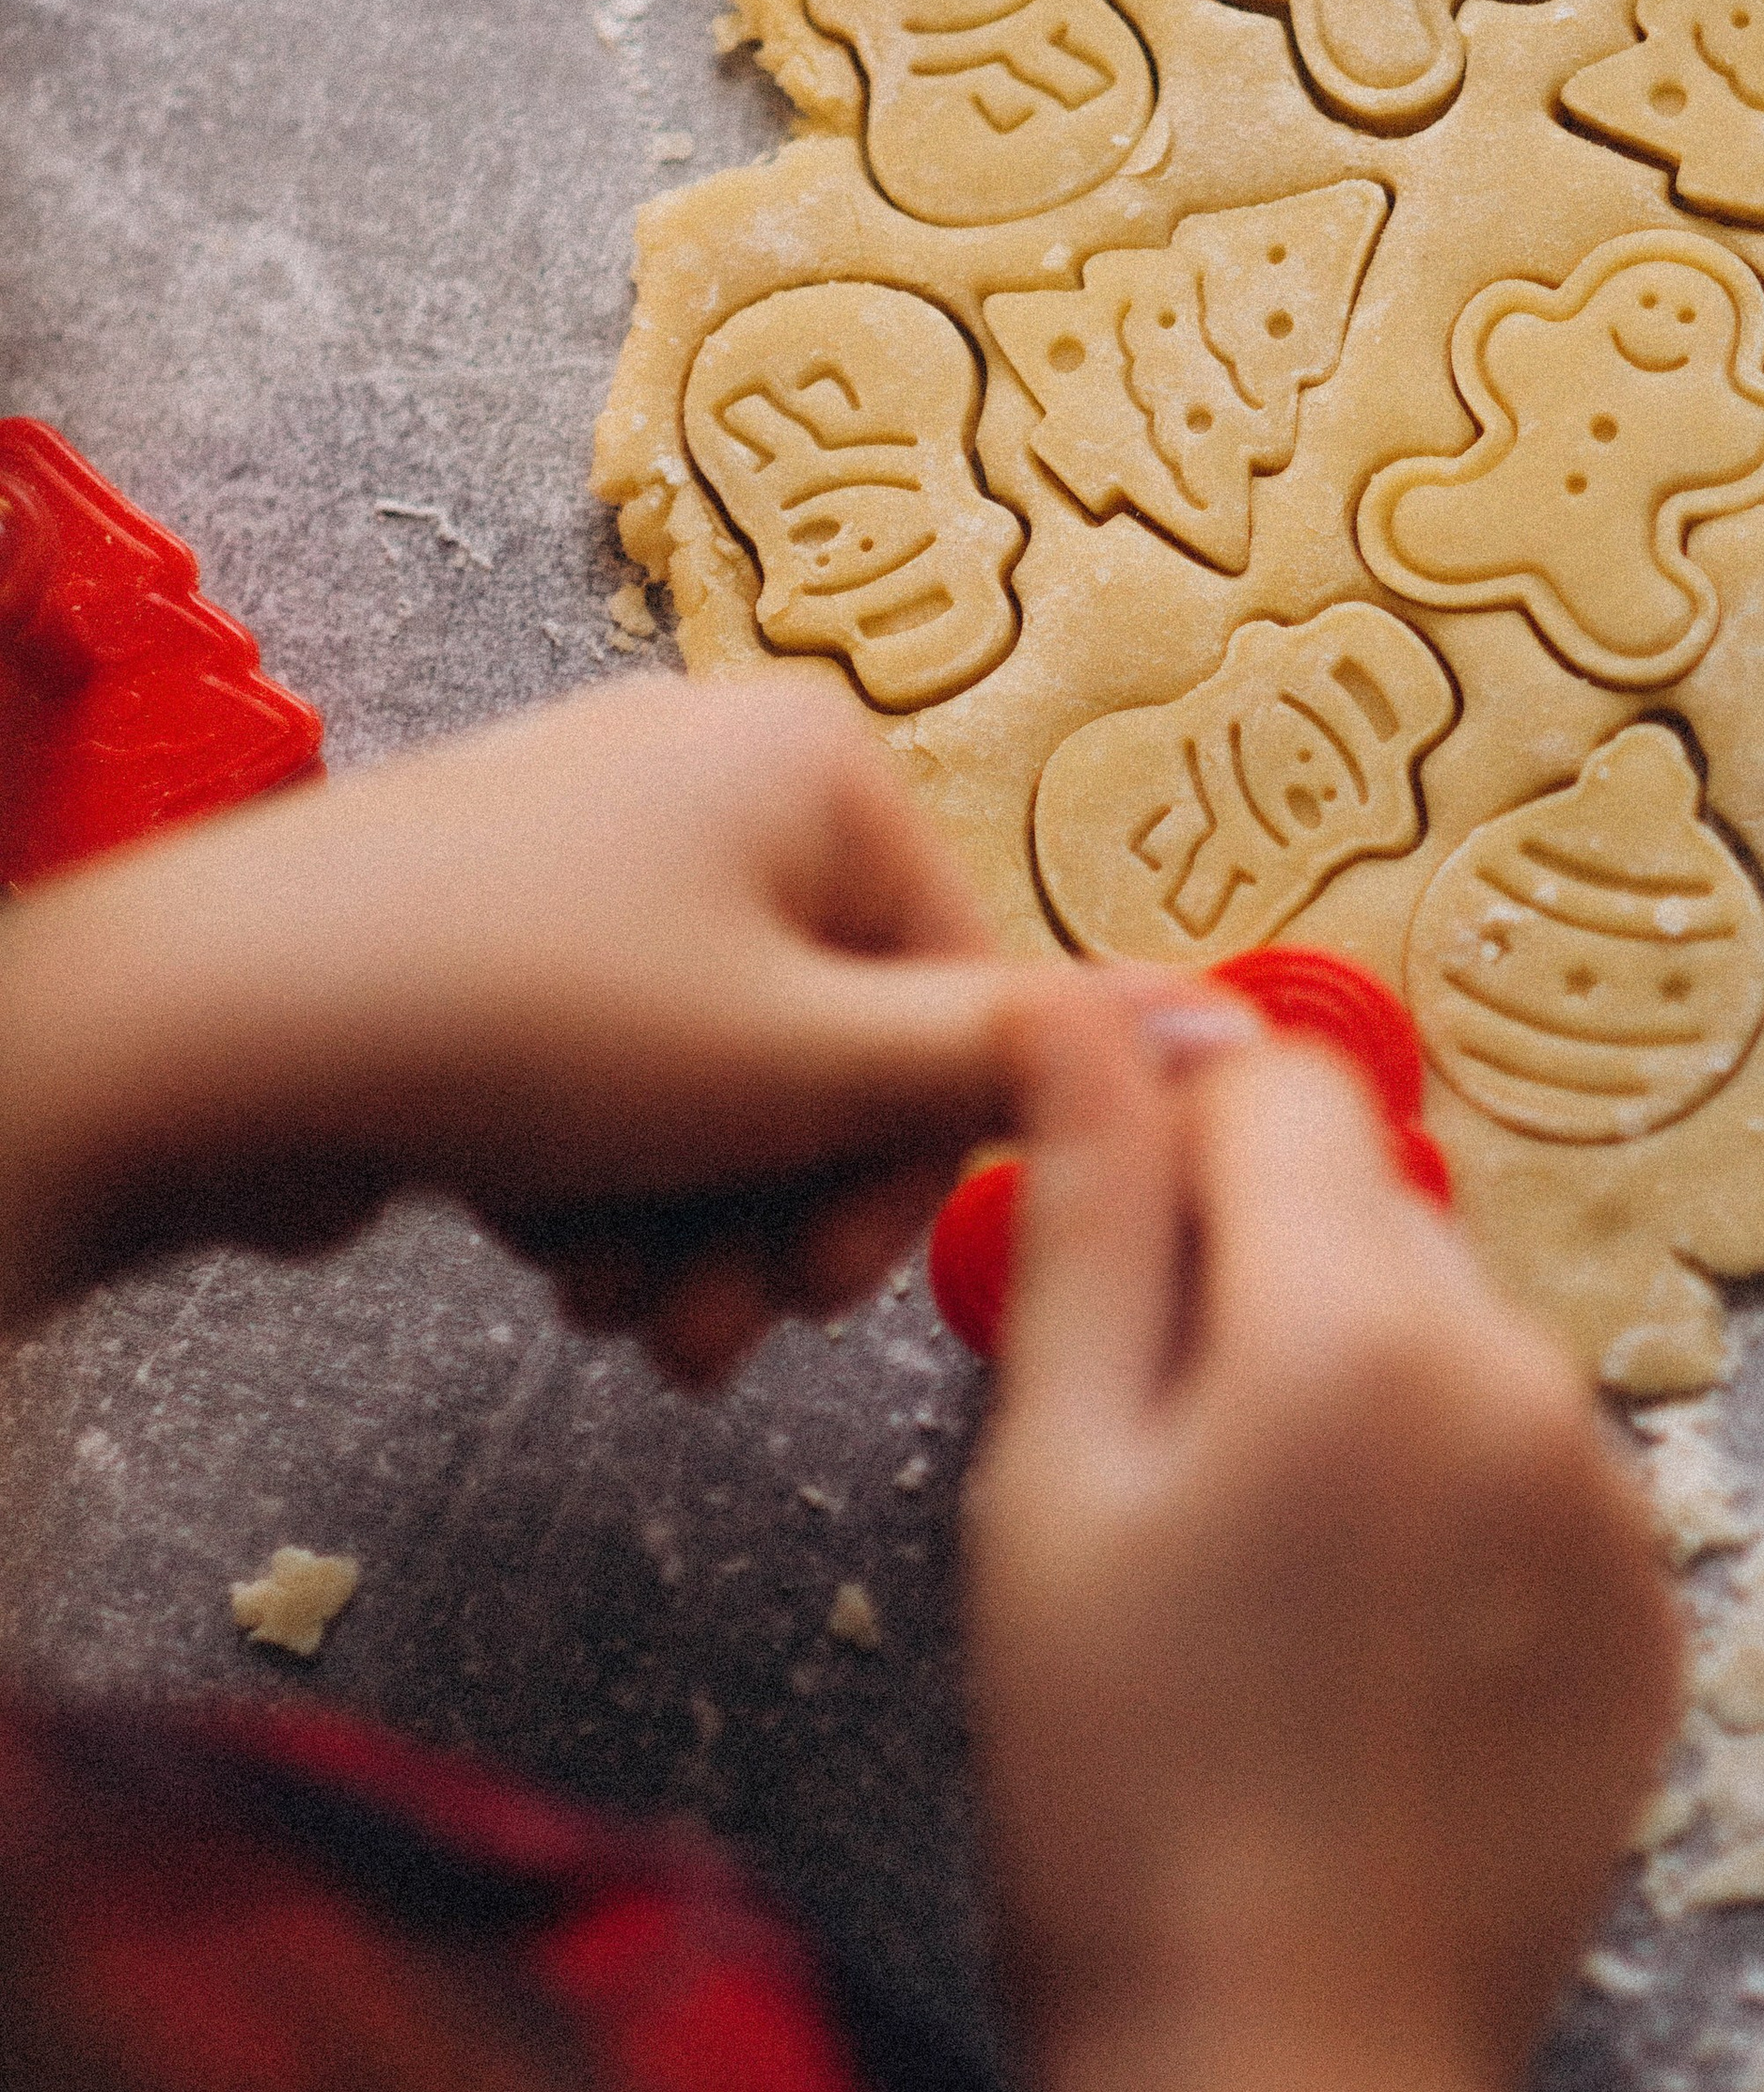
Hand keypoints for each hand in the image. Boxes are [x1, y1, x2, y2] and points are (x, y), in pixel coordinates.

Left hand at [0, 671, 1099, 1383]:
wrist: (199, 1038)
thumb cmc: (514, 1021)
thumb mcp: (805, 1063)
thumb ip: (1017, 1063)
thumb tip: (1237, 1025)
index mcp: (818, 763)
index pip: (970, 993)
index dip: (914, 1169)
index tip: (839, 1285)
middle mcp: (719, 782)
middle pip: (846, 1055)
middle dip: (786, 1217)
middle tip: (717, 1328)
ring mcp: (604, 860)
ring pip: (734, 1097)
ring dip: (697, 1230)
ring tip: (617, 1299)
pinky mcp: (513, 942)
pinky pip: (631, 1088)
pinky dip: (608, 1189)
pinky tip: (543, 1247)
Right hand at [966, 992, 1684, 2091]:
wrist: (1292, 2085)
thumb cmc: (1116, 1789)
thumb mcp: (1054, 1475)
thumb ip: (1090, 1210)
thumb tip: (1092, 1000)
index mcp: (1359, 1321)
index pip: (1283, 1087)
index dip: (1171, 1147)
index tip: (1109, 1266)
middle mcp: (1527, 1376)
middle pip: (1373, 1215)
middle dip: (1259, 1280)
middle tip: (1160, 1471)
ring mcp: (1611, 1502)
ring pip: (1451, 1346)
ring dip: (1355, 1397)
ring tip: (1260, 1592)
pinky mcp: (1652, 1612)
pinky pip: (1528, 1474)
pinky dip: (1445, 1513)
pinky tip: (1360, 1657)